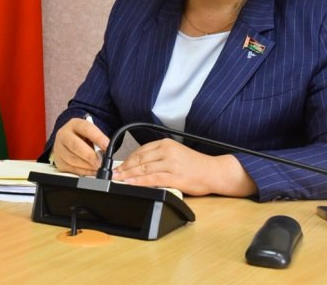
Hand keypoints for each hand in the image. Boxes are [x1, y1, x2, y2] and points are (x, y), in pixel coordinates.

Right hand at [52, 117, 109, 175]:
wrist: (69, 140)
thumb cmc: (83, 137)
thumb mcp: (91, 133)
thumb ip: (97, 140)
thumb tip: (106, 152)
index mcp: (74, 124)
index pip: (86, 128)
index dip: (98, 138)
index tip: (107, 146)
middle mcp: (63, 135)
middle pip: (75, 145)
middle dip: (90, 155)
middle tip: (100, 162)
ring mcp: (59, 148)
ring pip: (72, 159)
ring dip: (87, 165)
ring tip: (97, 167)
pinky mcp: (58, 161)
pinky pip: (71, 168)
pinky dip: (83, 171)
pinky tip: (91, 171)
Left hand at [112, 138, 255, 196]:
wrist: (214, 172)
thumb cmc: (195, 165)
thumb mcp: (175, 153)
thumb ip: (159, 157)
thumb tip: (139, 165)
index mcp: (166, 144)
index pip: (140, 151)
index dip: (127, 159)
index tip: (118, 165)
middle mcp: (167, 151)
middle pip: (139, 159)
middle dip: (124, 167)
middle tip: (113, 174)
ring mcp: (171, 164)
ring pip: (143, 169)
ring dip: (128, 175)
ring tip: (117, 179)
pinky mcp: (175, 177)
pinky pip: (152, 179)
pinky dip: (139, 181)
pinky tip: (130, 183)